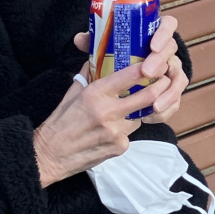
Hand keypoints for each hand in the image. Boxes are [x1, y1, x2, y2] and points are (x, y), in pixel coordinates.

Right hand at [38, 17, 187, 185]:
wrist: (48, 156)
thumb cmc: (58, 122)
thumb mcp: (72, 93)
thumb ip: (88, 75)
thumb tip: (98, 57)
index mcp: (95, 94)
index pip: (130, 76)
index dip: (148, 68)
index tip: (157, 63)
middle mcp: (108, 112)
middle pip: (148, 96)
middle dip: (161, 87)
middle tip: (165, 80)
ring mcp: (116, 131)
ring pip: (140, 116)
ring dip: (139, 111)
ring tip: (130, 107)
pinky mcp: (119, 147)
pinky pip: (130, 134)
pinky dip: (125, 130)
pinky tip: (112, 130)